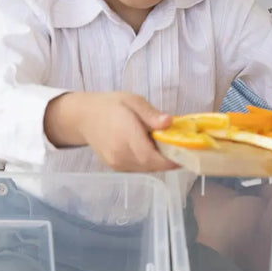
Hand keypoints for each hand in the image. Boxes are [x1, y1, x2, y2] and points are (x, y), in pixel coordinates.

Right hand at [45, 91, 176, 172]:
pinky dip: (149, 163)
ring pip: (146, 169)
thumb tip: (169, 122)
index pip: (151, 155)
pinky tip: (153, 151)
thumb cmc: (112, 105)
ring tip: (169, 149)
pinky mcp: (115, 167)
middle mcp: (119, 152)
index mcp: (125, 134)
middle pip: (151, 164)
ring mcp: (116, 162)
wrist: (85, 116)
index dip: (170, 159)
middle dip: (169, 160)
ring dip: (159, 162)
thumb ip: (151, 114)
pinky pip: (138, 168)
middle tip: (182, 150)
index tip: (186, 153)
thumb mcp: (133, 101)